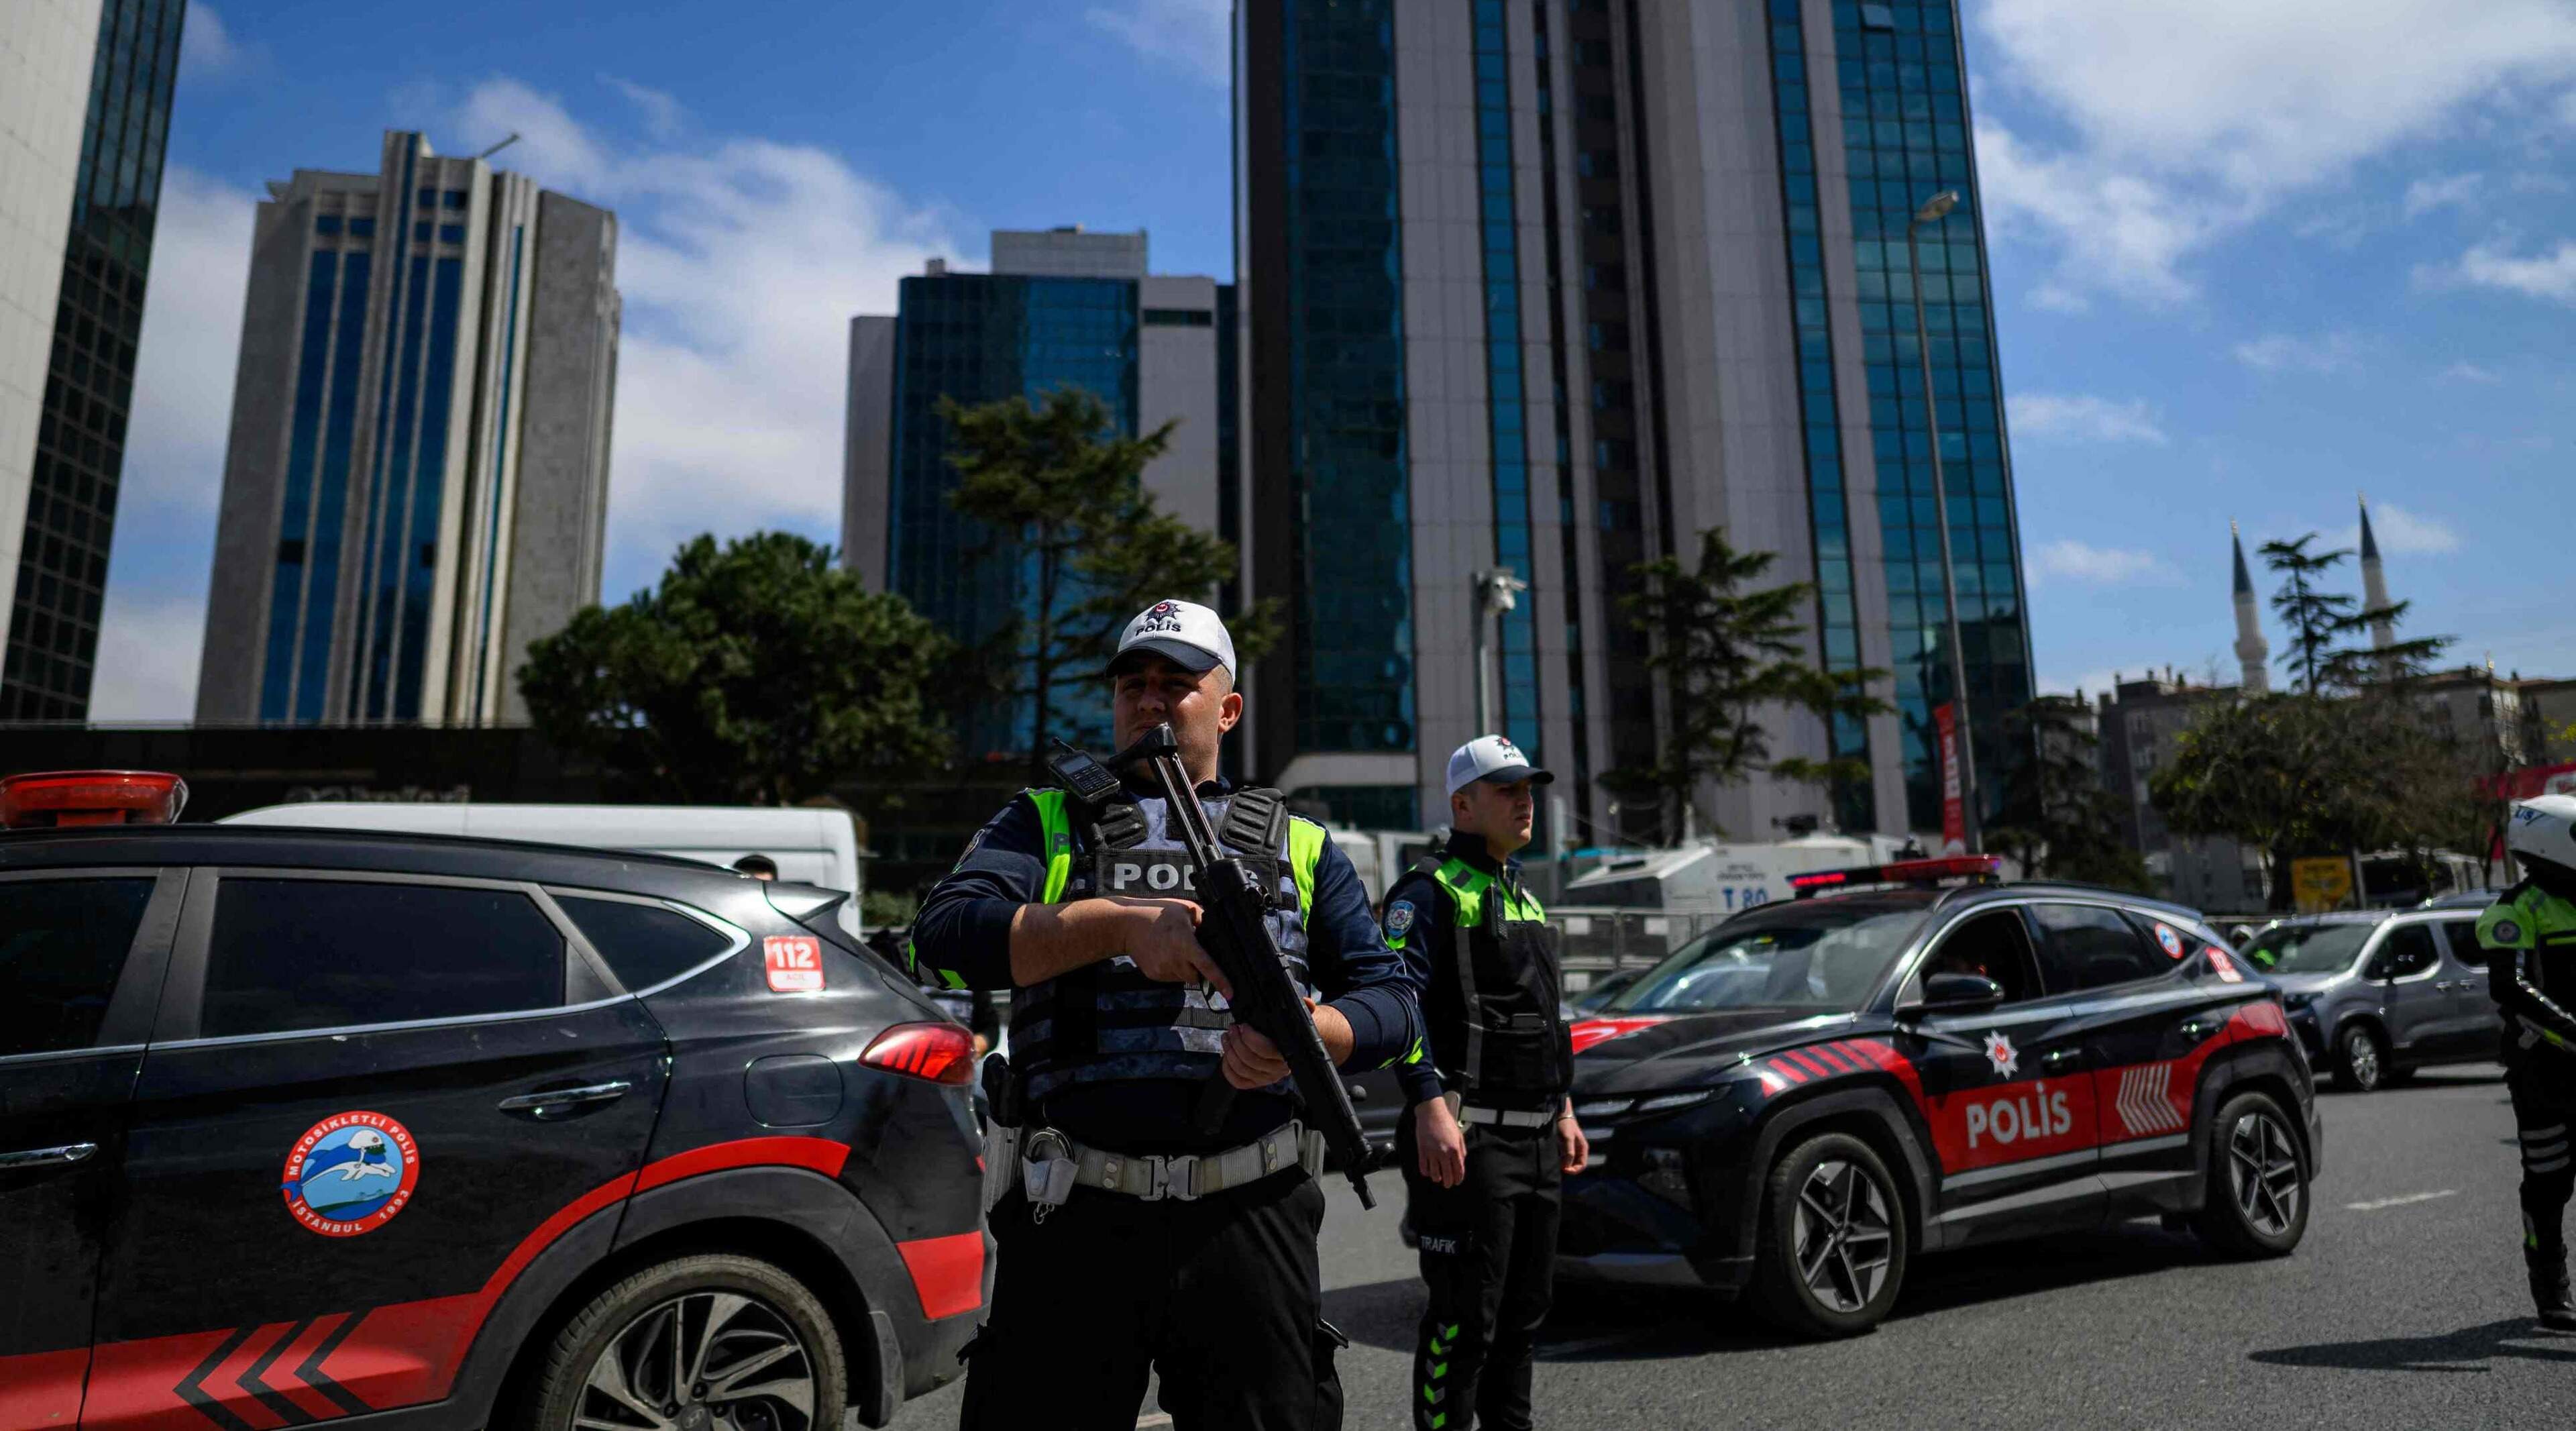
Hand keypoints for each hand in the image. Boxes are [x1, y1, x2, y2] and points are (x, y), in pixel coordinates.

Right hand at [1105, 897, 1230, 997]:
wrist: (1127, 925)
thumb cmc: (1157, 913)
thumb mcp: (1185, 909)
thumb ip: (1203, 920)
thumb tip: (1217, 931)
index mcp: (1185, 944)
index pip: (1207, 966)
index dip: (1221, 981)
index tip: (1230, 993)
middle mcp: (1174, 960)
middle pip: (1196, 977)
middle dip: (1199, 970)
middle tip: (1193, 954)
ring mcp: (1162, 970)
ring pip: (1183, 978)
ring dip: (1185, 970)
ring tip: (1175, 950)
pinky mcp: (1153, 975)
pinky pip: (1171, 978)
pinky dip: (1173, 970)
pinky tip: (1165, 955)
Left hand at [1221, 1023, 1289, 1088]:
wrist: (1286, 1055)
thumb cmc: (1279, 1040)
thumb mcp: (1278, 1032)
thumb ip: (1265, 1029)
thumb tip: (1243, 1027)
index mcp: (1284, 1056)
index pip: (1263, 1049)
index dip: (1249, 1036)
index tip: (1243, 1026)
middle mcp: (1275, 1071)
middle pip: (1249, 1059)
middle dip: (1236, 1041)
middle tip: (1232, 1029)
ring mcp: (1264, 1079)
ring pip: (1241, 1069)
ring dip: (1229, 1051)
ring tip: (1226, 1038)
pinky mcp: (1254, 1084)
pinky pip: (1237, 1081)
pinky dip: (1228, 1068)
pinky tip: (1226, 1056)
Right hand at [1415, 1099, 1466, 1187]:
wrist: (1431, 1112)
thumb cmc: (1446, 1121)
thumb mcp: (1459, 1135)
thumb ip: (1461, 1149)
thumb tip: (1461, 1161)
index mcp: (1455, 1149)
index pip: (1459, 1170)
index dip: (1458, 1178)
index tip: (1457, 1182)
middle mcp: (1444, 1152)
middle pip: (1447, 1174)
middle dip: (1448, 1182)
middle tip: (1447, 1184)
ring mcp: (1432, 1152)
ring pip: (1434, 1173)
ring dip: (1436, 1178)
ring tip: (1437, 1178)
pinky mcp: (1422, 1150)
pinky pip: (1423, 1166)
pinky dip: (1425, 1172)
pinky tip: (1427, 1172)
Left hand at [1556, 1113, 1589, 1174]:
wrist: (1561, 1115)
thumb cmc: (1566, 1125)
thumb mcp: (1568, 1138)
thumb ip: (1569, 1152)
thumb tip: (1567, 1166)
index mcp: (1583, 1148)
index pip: (1582, 1165)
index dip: (1575, 1170)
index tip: (1565, 1170)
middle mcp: (1579, 1150)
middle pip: (1576, 1165)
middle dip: (1569, 1168)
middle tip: (1560, 1168)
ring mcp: (1573, 1148)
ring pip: (1571, 1161)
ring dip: (1565, 1164)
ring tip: (1558, 1162)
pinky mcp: (1567, 1146)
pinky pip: (1566, 1157)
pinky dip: (1562, 1160)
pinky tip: (1556, 1158)